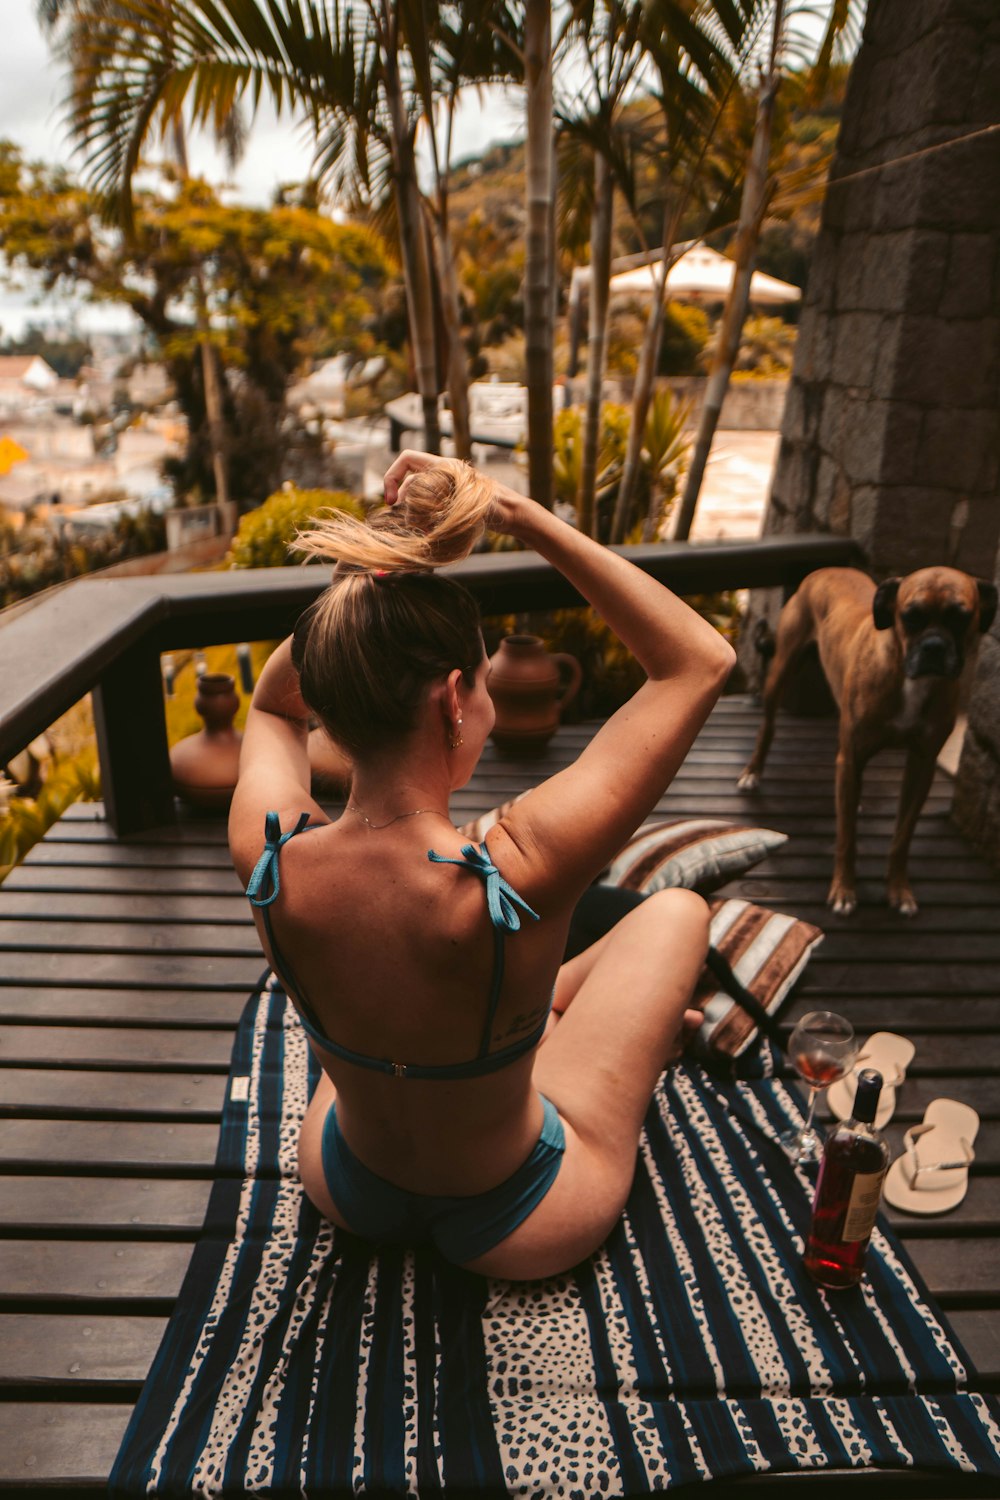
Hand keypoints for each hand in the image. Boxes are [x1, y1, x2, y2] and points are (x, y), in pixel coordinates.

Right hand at [382, 449, 531, 537]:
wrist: (514, 514)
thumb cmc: (495, 506)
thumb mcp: (465, 503)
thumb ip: (435, 503)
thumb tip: (407, 509)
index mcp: (444, 467)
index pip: (407, 459)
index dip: (392, 477)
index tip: (392, 501)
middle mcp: (442, 475)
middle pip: (409, 484)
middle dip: (405, 504)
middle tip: (409, 523)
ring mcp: (446, 489)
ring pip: (418, 499)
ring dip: (415, 515)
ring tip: (424, 530)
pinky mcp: (450, 503)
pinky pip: (429, 509)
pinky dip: (425, 520)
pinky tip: (432, 532)